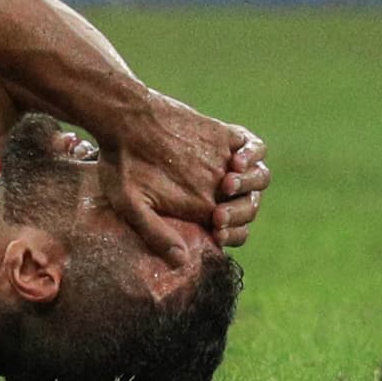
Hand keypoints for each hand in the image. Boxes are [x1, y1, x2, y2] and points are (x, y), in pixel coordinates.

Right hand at [107, 92, 269, 251]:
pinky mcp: (227, 137)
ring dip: (250, 185)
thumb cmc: (121, 163)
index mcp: (198, 208)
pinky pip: (258, 148)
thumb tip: (179, 262)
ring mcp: (225, 161)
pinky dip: (254, 155)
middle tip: (218, 213)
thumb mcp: (129, 203)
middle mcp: (217, 187)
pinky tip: (235, 160)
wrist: (124, 118)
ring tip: (227, 182)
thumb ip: (154, 232)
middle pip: (249, 209)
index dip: (232, 236)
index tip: (217, 233)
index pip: (234, 232)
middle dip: (239, 215)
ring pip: (260, 180)